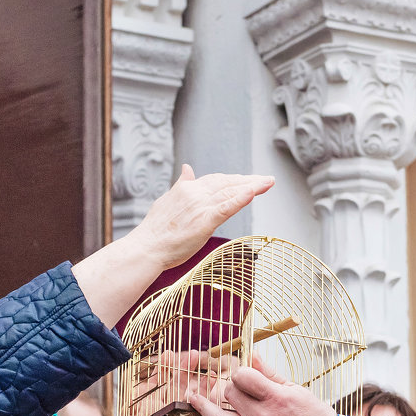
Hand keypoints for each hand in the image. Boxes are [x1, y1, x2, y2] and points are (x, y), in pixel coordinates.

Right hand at [129, 165, 274, 271]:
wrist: (147, 247)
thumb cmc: (156, 230)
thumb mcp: (168, 201)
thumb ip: (181, 185)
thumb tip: (187, 168)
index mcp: (187, 188)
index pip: (216, 179)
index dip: (234, 179)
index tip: (248, 180)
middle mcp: (195, 193)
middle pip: (228, 183)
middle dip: (249, 180)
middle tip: (267, 179)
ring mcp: (201, 206)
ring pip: (231, 192)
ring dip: (253, 186)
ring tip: (268, 182)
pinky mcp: (205, 221)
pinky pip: (227, 207)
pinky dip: (241, 198)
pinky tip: (254, 192)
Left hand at [188, 355, 337, 415]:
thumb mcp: (295, 389)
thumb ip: (269, 373)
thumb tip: (250, 354)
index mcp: (276, 398)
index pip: (244, 377)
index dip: (240, 372)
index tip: (244, 375)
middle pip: (230, 395)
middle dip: (229, 387)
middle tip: (234, 388)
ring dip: (202, 406)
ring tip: (193, 398)